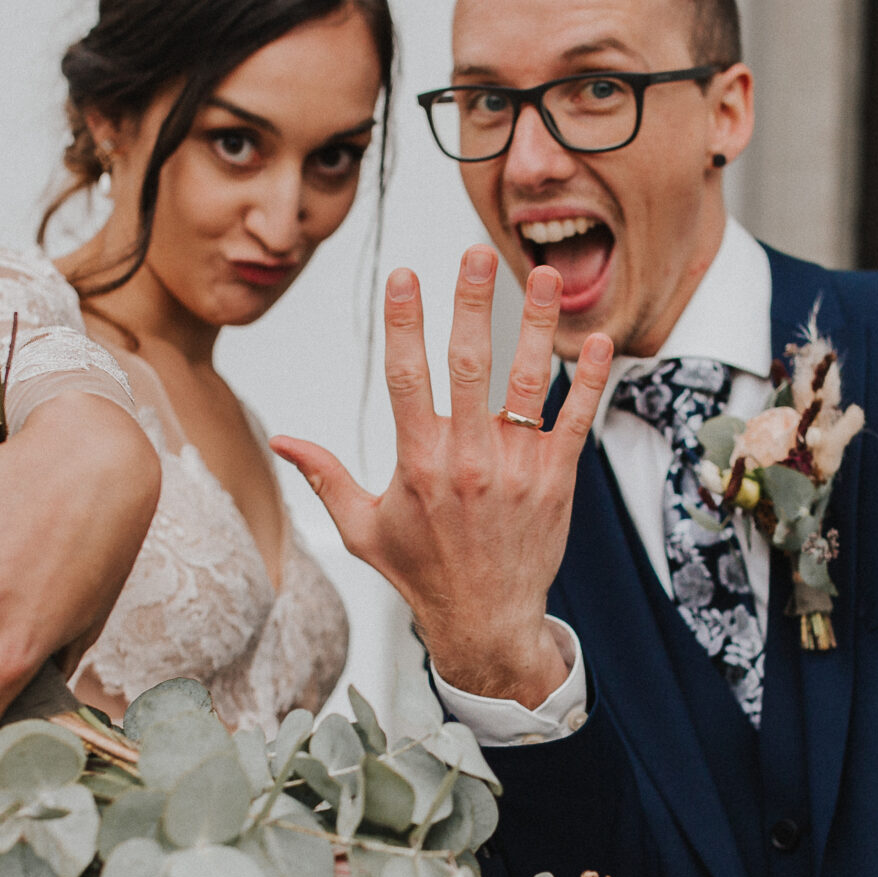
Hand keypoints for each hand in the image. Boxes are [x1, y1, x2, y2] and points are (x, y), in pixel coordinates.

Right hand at [273, 246, 613, 705]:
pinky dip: (588, 381)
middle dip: (473, 304)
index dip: (405, 323)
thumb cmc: (422, 572)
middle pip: (468, 367)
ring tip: (548, 275)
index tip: (405, 274)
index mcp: (418, 465)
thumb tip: (280, 440)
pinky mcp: (555, 482)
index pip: (407, 378)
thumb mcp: (362, 529)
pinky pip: (575, 422)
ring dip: (539, 326)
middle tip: (478, 253)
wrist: (486, 623)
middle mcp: (467, 462)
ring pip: (528, 385)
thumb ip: (325, 477)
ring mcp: (516, 470)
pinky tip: (597, 340)